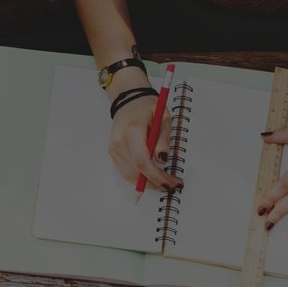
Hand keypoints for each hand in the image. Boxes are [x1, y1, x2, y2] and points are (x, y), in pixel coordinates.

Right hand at [105, 72, 175, 192]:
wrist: (128, 101)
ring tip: (166, 182)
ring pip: (131, 176)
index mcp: (132, 132)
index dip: (157, 176)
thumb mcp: (163, 118)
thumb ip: (164, 139)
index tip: (171, 183)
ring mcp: (114, 150)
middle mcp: (119, 143)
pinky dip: (140, 178)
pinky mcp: (113, 154)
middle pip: (137, 173)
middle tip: (174, 184)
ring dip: (149, 183)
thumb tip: (163, 159)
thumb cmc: (146, 107)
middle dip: (157, 183)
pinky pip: (126, 172)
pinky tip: (153, 177)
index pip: (142, 162)